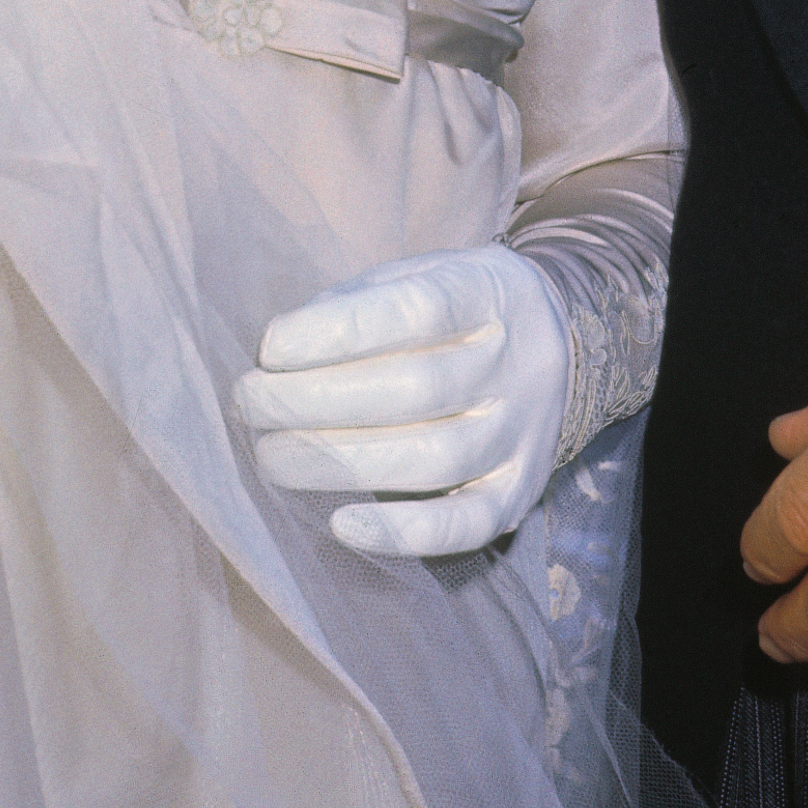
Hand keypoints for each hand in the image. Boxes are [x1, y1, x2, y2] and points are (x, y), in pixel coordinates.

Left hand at [237, 245, 571, 555]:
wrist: (557, 344)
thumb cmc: (456, 312)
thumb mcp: (423, 274)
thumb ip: (362, 302)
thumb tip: (281, 352)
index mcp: (493, 293)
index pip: (420, 309)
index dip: (340, 330)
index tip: (271, 346)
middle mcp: (518, 364)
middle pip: (416, 388)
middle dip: (316, 400)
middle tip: (250, 403)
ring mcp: (523, 433)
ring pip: (433, 459)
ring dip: (339, 463)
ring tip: (271, 457)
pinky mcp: (518, 493)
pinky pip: (463, 526)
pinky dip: (401, 533)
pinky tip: (341, 523)